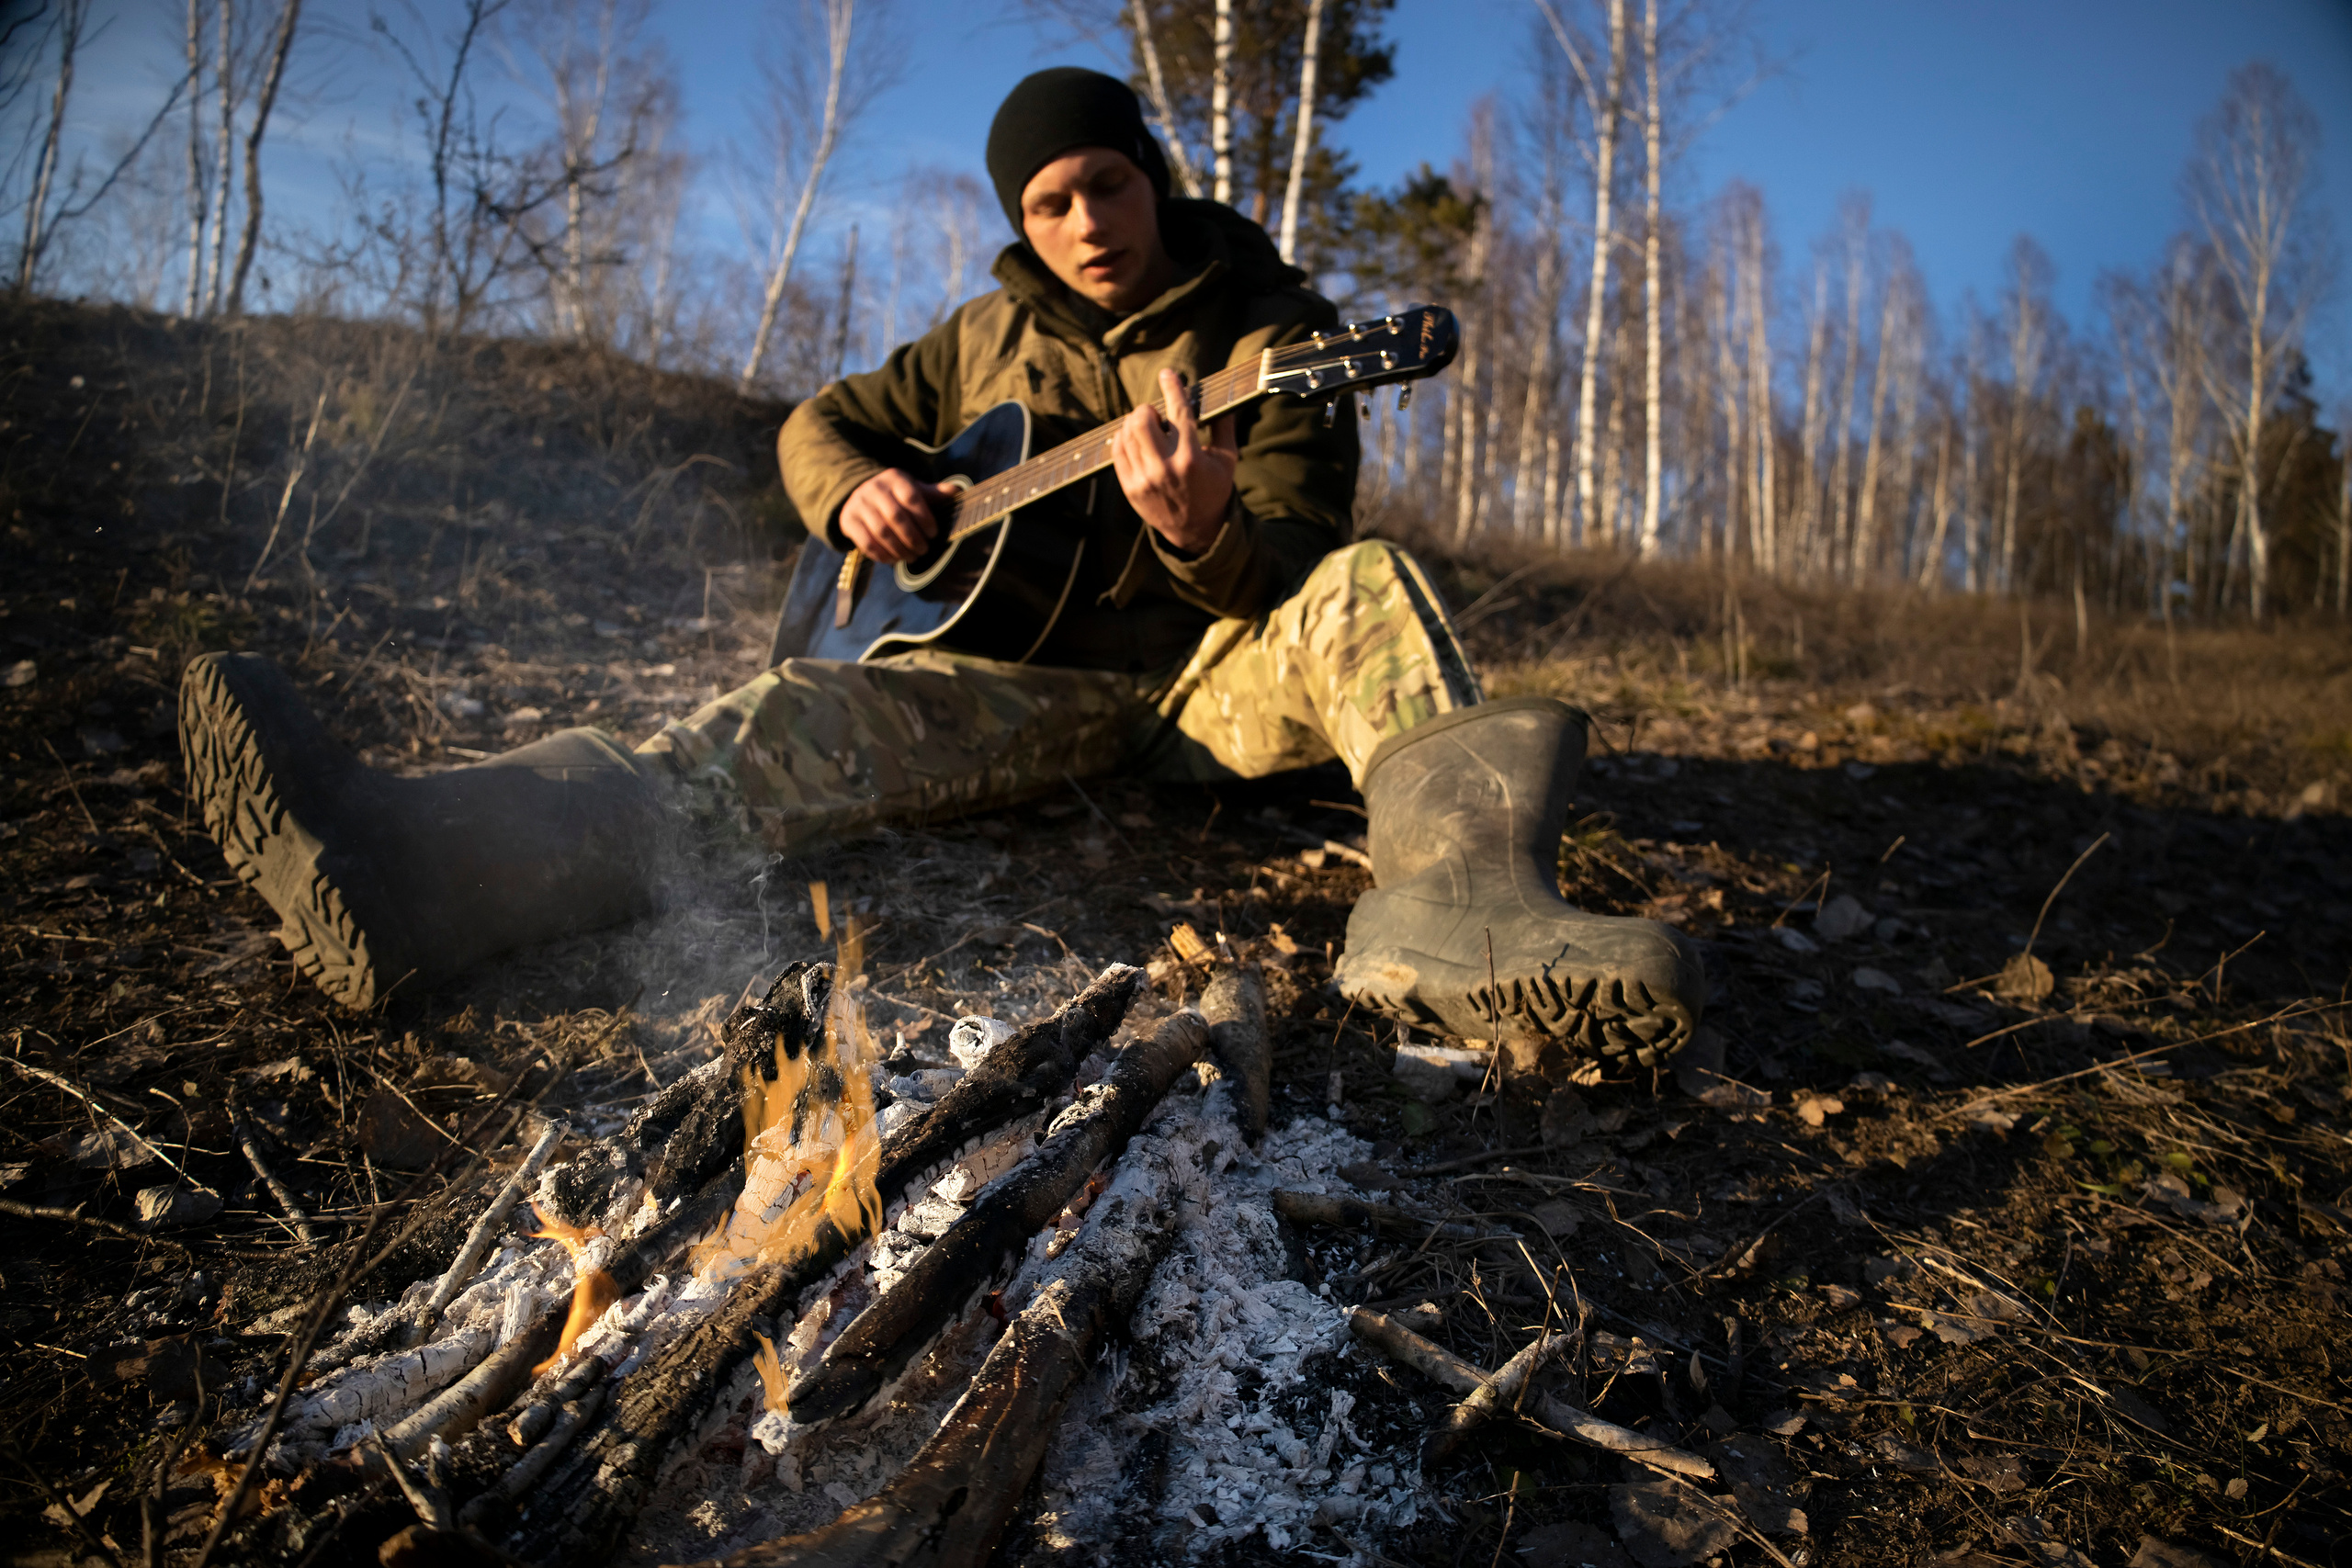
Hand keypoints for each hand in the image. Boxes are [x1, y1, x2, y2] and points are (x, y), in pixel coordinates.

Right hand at [840, 469, 955, 563]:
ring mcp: (858, 505)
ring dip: (899, 549)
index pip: (910, 497)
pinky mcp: (848, 521)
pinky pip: (866, 543)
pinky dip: (882, 555)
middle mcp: (873, 489)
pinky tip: (894, 560)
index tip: (934, 533)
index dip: (924, 518)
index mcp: (894, 478)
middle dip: (913, 537)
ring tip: (912, 557)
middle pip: (895, 517)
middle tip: (924, 549)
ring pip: (881, 532)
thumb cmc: (896, 495)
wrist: (859, 494)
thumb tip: (957, 490)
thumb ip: (933, 493)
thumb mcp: (914, 489)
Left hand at [1113, 367, 1237, 554]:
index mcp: (1191, 458)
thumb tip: (1220, 395)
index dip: (1172, 387)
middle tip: (1155, 414)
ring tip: (1146, 427)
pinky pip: (1117, 452)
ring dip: (1134, 423)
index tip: (1168, 374)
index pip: (1178, 412)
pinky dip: (1122, 438)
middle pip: (1141, 420)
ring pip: (1126, 434)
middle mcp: (1165, 468)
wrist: (1195, 530)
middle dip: (1147, 409)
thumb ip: (1224, 425)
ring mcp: (1144, 479)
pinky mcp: (1130, 488)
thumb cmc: (1214, 490)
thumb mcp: (1227, 459)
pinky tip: (1133, 438)